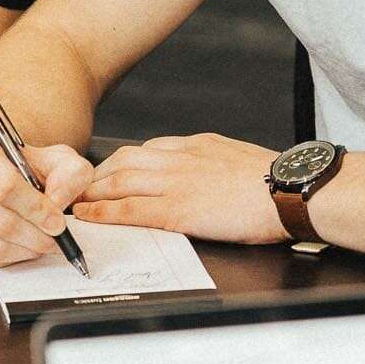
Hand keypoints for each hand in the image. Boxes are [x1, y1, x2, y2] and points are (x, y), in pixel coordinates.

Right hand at [0, 135, 94, 267]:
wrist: (1, 180)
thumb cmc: (26, 171)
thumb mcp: (57, 162)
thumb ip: (70, 174)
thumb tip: (58, 203)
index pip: (4, 186)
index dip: (35, 209)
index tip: (57, 222)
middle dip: (33, 236)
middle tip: (53, 241)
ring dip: (21, 251)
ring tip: (37, 245)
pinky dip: (3, 260)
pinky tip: (15, 248)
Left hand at [74, 133, 288, 243]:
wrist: (290, 190)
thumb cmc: (273, 181)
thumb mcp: (235, 157)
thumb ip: (210, 162)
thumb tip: (199, 174)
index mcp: (195, 145)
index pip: (144, 149)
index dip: (118, 163)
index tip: (105, 173)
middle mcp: (179, 158)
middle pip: (123, 161)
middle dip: (96, 175)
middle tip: (78, 188)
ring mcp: (176, 183)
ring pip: (119, 182)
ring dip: (91, 193)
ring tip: (74, 203)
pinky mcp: (177, 209)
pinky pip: (129, 209)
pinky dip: (102, 213)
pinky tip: (87, 217)